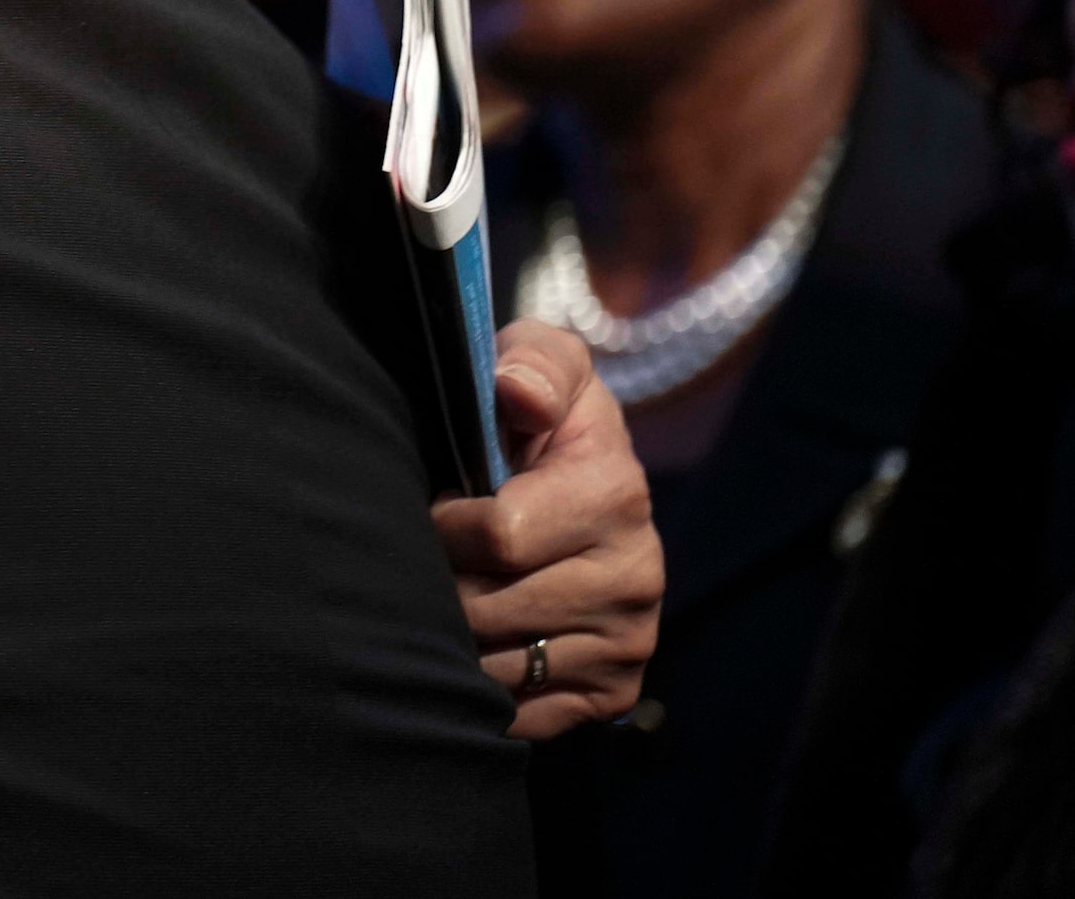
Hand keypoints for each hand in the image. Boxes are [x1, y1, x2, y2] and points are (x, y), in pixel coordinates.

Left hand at [433, 320, 662, 738]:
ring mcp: (630, 641)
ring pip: (499, 668)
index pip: (499, 536)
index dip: (447, 523)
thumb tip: (516, 390)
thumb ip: (531, 362)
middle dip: (443, 583)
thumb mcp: (540, 364)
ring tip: (453, 593)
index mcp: (617, 495)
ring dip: (455, 637)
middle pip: (491, 610)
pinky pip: (522, 713)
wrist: (579, 486)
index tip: (439, 505)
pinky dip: (482, 688)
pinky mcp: (613, 692)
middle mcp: (638, 577)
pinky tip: (477, 641)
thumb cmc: (536, 420)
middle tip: (436, 558)